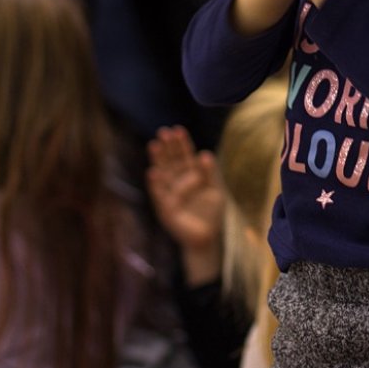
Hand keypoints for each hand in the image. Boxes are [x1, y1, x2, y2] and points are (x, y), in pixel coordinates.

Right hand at [145, 126, 224, 285]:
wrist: (206, 237)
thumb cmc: (211, 213)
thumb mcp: (215, 191)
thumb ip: (211, 174)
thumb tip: (205, 154)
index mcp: (190, 176)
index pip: (184, 156)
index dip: (181, 144)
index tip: (177, 130)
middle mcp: (177, 182)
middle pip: (171, 161)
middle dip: (168, 147)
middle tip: (163, 132)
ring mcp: (169, 194)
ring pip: (163, 173)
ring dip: (158, 160)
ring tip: (154, 145)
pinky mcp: (165, 208)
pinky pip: (159, 194)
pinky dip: (156, 184)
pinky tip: (153, 171)